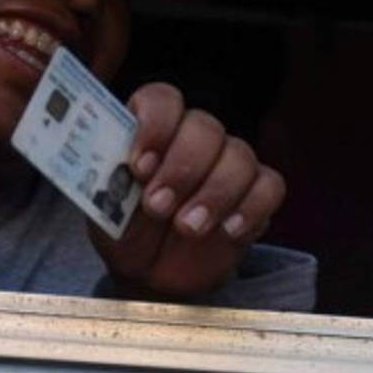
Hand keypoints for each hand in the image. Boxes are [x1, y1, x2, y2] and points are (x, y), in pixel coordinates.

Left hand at [90, 83, 285, 298]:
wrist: (151, 272)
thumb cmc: (125, 230)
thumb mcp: (103, 209)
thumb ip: (108, 183)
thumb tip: (115, 169)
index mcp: (152, 129)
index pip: (163, 100)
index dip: (155, 126)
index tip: (139, 166)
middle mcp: (194, 138)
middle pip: (205, 127)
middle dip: (182, 169)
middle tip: (158, 207)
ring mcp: (229, 164)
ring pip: (239, 156)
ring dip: (215, 194)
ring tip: (188, 229)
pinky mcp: (256, 194)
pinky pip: (270, 187)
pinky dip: (251, 208)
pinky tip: (228, 230)